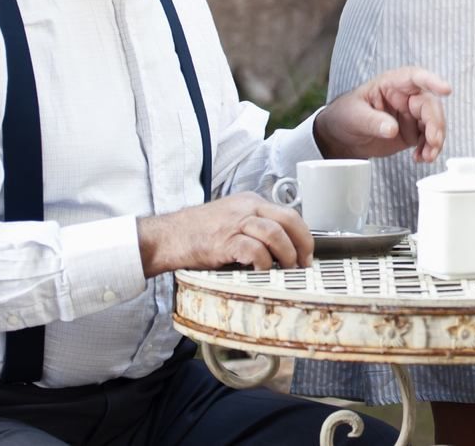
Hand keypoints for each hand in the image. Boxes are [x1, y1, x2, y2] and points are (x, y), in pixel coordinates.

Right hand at [137, 192, 313, 273]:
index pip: (289, 214)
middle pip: (288, 219)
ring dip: (286, 255)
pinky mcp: (223, 241)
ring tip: (286, 270)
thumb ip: (254, 228)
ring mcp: (235, 223)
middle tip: (303, 265)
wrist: (168, 237)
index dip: (303, 236)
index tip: (307, 255)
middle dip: (302, 244)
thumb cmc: (198, 233)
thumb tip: (282, 250)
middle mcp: (246, 208)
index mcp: (250, 202)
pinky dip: (263, 262)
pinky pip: (253, 249)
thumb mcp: (231, 220)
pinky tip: (262, 271)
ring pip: (274, 233)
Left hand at [315, 66, 451, 162]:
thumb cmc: (345, 116)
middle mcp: (406, 97)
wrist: (342, 137)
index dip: (432, 81)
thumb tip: (392, 129)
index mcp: (391, 84)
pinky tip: (421, 158)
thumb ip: (373, 121)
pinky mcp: (412, 132)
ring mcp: (411, 115)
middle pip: (429, 105)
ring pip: (433, 123)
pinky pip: (428, 139)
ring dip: (435, 140)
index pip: (414, 77)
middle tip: (433, 142)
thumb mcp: (354, 116)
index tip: (446, 90)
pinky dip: (429, 149)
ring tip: (428, 156)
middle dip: (435, 124)